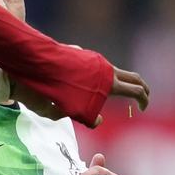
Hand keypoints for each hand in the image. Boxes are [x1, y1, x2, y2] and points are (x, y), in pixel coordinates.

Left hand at [13, 65, 149, 127]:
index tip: (142, 109)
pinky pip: (98, 69)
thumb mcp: (69, 112)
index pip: (136, 90)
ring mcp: (94, 59)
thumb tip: (99, 119)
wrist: (31, 64)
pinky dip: (103, 79)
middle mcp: (104, 68)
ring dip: (120, 84)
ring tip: (115, 97)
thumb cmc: (48, 91)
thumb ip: (89, 118)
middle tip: (143, 100)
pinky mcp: (82, 55)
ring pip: (114, 72)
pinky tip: (90, 89)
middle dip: (141, 89)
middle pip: (132, 77)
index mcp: (107, 82)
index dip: (143, 100)